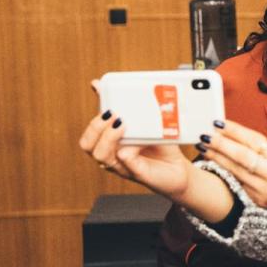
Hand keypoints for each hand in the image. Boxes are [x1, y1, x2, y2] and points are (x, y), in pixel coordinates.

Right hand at [79, 102, 193, 199]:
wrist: (178, 169)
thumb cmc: (161, 147)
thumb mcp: (149, 126)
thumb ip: (136, 113)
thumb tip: (126, 93)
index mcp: (110, 143)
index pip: (90, 133)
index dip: (92, 117)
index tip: (98, 94)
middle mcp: (111, 155)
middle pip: (88, 145)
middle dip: (95, 127)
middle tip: (112, 115)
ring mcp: (122, 166)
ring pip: (101, 155)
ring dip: (108, 137)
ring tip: (121, 125)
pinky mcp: (136, 173)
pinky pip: (126, 163)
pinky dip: (128, 153)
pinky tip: (135, 145)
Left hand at [201, 120, 266, 225]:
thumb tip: (241, 136)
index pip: (255, 142)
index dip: (235, 132)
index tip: (220, 123)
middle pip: (242, 157)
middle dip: (221, 144)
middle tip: (205, 134)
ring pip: (236, 171)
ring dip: (218, 157)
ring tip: (205, 146)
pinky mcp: (260, 202)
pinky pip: (240, 182)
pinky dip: (228, 171)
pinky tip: (218, 162)